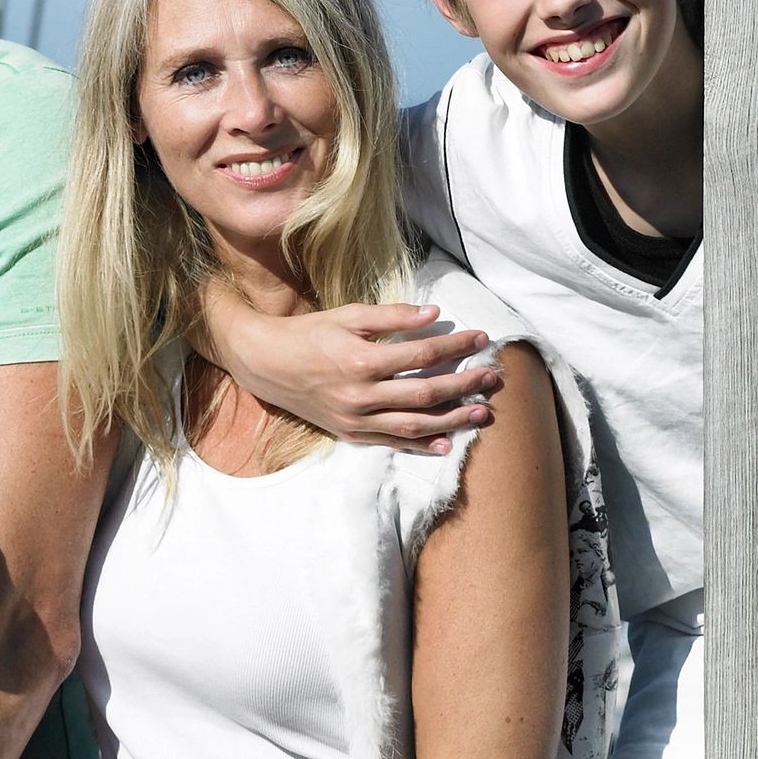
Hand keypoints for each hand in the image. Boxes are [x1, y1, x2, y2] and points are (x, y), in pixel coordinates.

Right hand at [215, 297, 500, 451]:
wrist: (265, 364)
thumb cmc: (309, 334)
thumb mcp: (348, 314)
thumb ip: (392, 316)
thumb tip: (434, 313)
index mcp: (362, 360)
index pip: (423, 353)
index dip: (456, 346)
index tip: (481, 339)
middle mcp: (361, 394)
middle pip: (427, 392)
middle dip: (465, 385)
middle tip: (492, 379)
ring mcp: (356, 419)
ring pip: (415, 424)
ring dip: (453, 420)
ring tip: (481, 413)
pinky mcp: (350, 433)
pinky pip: (392, 442)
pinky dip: (420, 445)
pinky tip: (445, 444)